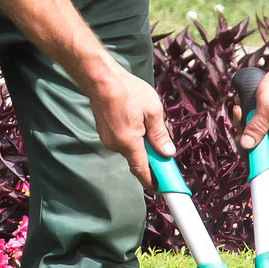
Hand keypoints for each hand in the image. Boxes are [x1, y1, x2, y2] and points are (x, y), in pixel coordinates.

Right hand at [88, 65, 173, 188]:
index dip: (153, 182)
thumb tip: (167, 153)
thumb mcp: (152, 111)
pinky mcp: (104, 131)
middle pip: (137, 159)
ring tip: (146, 121)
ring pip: (129, 147)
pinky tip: (135, 117)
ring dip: (140, 142)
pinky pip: (121, 139)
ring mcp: (107, 138)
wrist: (100, 78)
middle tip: (163, 147)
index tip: (163, 188)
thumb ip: (160, 135)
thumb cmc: (128, 91)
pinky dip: (131, 135)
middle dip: (150, 155)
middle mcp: (115, 145)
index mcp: (129, 143)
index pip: (142, 171)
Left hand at [235, 61, 268, 178]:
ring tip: (238, 109)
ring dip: (244, 126)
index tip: (254, 180)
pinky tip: (240, 105)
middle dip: (246, 142)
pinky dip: (247, 118)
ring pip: (257, 137)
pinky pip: (257, 125)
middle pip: (264, 151)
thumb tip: (246, 146)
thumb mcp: (268, 104)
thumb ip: (257, 126)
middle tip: (238, 126)